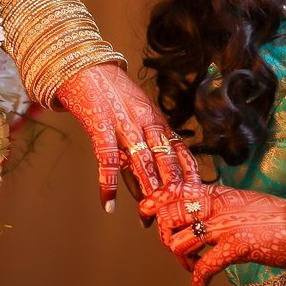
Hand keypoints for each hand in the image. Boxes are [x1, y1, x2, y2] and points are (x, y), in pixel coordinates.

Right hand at [54, 63, 200, 212]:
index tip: (196, 199)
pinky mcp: (101, 125)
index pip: (180, 151)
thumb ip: (142, 151)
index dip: (189, 176)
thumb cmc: (114, 97)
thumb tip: (146, 190)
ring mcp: (124, 124)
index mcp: (157, 121)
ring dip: (146, 189)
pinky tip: (109, 203)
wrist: (88, 68)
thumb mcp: (136, 119)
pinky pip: (107, 157)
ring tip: (149, 215)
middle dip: (170, 189)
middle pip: (164, 160)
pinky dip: (108, 182)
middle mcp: (145, 123)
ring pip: (141, 159)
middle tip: (174, 216)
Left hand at [140, 181, 285, 285]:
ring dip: (181, 262)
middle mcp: (217, 205)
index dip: (153, 201)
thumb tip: (195, 211)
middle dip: (164, 236)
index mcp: (217, 193)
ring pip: (179, 243)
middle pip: (169, 215)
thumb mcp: (239, 201)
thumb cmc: (271, 217)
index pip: (174, 189)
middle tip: (174, 249)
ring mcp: (225, 225)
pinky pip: (204, 266)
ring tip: (192, 268)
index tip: (144, 214)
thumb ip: (216, 203)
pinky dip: (197, 281)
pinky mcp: (236, 246)